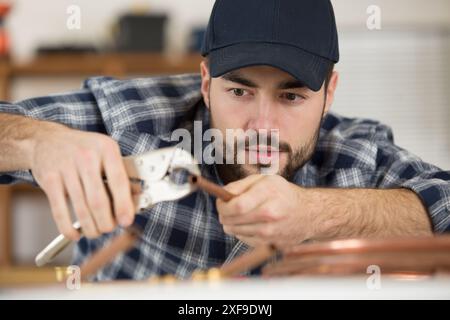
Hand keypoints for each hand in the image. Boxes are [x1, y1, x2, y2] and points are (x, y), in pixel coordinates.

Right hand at [30, 123, 134, 239]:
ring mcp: (66, 167)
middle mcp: (86, 156)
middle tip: (109, 228)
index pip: (118, 181)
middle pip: (98, 200)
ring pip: (81, 208)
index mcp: (106, 149)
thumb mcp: (106, 153)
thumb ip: (121, 174)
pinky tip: (75, 233)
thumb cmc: (84, 149)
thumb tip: (138, 197)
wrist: (47, 139)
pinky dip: (68, 227)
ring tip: (95, 232)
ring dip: (90, 227)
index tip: (126, 221)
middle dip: (106, 221)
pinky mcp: (48, 178)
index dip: (124, 205)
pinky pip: (59, 210)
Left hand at [217, 174, 315, 247]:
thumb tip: (220, 195)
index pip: (236, 206)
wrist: (309, 213)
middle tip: (227, 209)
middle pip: (232, 220)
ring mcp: (270, 232)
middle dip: (223, 214)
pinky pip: (242, 239)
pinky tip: (251, 224)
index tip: (220, 203)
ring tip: (242, 215)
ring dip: (232, 223)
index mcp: (268, 193)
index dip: (222, 206)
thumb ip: (239, 185)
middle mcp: (270, 214)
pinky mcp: (270, 244)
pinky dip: (241, 231)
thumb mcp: (264, 180)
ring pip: (234, 230)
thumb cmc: (282, 193)